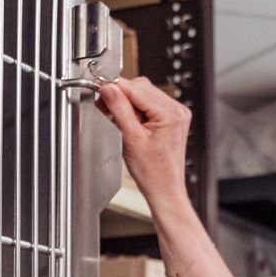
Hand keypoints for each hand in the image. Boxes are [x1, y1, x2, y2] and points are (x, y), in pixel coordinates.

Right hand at [93, 77, 189, 198]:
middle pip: (141, 87)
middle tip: (104, 105)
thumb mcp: (131, 138)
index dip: (115, 87)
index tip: (98, 88)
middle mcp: (176, 110)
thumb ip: (119, 109)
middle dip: (120, 95)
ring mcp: (175, 114)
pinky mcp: (171, 118)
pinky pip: (149, 104)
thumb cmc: (153, 173)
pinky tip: (129, 121)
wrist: (164, 189)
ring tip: (117, 118)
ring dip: (127, 102)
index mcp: (170, 113)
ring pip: (144, 94)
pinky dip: (135, 109)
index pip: (136, 88)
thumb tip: (108, 88)